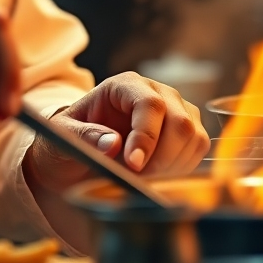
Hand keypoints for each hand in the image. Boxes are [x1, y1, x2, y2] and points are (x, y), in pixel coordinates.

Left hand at [23, 72, 208, 194]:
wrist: (81, 150)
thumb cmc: (71, 138)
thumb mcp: (64, 135)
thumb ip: (84, 136)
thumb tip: (113, 144)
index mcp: (125, 85)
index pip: (149, 105)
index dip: (146, 136)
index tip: (133, 165)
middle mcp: (156, 91)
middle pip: (179, 122)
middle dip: (161, 158)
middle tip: (136, 177)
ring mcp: (176, 109)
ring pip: (193, 137)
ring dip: (171, 166)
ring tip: (142, 177)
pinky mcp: (187, 131)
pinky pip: (198, 150)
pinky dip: (182, 169)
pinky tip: (157, 176)